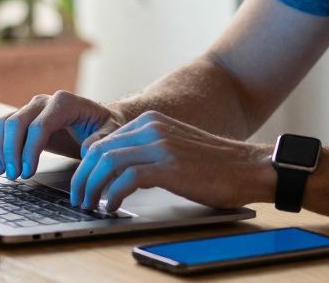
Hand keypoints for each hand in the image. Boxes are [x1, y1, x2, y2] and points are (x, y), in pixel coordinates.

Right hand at [0, 91, 120, 180]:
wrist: (97, 120)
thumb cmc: (104, 126)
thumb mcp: (111, 132)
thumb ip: (102, 139)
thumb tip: (87, 149)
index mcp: (64, 102)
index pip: (40, 125)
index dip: (30, 150)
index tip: (27, 172)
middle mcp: (43, 102)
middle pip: (17, 122)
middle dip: (11, 151)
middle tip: (12, 175)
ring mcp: (31, 109)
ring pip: (4, 123)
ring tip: (1, 172)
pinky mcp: (23, 119)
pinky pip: (1, 128)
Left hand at [69, 110, 272, 212]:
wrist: (249, 166)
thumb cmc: (215, 164)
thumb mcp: (174, 147)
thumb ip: (147, 151)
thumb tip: (117, 173)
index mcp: (150, 121)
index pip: (102, 140)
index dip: (86, 165)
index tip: (82, 184)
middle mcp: (151, 127)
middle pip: (98, 150)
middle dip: (82, 177)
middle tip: (78, 198)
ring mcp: (159, 145)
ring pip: (106, 162)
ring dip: (92, 187)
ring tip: (90, 205)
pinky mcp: (168, 165)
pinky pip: (126, 178)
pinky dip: (112, 194)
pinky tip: (111, 206)